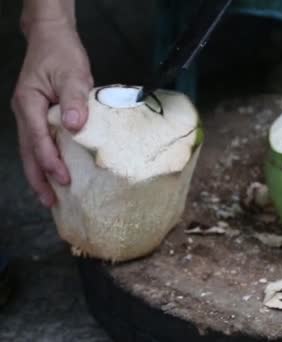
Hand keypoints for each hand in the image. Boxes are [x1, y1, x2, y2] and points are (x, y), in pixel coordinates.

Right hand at [11, 21, 92, 207]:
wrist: (52, 39)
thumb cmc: (62, 54)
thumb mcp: (72, 74)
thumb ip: (75, 100)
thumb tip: (75, 126)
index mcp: (29, 104)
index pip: (38, 139)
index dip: (50, 161)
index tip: (64, 179)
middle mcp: (25, 113)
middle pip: (28, 152)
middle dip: (38, 179)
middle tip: (50, 203)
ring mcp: (29, 115)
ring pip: (31, 151)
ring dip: (40, 174)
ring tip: (51, 197)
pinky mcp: (38, 116)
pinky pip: (39, 143)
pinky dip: (45, 160)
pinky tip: (55, 173)